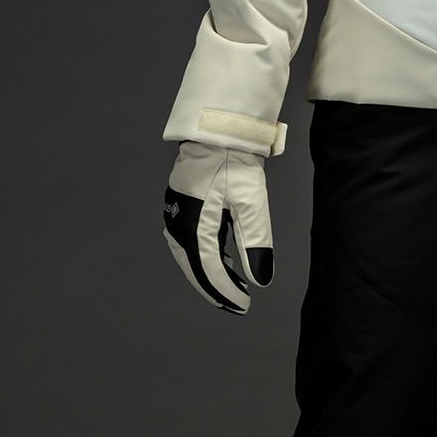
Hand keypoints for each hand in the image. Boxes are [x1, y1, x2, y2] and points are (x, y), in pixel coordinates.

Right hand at [162, 141, 274, 314]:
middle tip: (238, 304)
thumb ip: (255, 242)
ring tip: (234, 286)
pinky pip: (191, 243)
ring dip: (211, 274)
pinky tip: (225, 262)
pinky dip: (206, 257)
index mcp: (194, 224)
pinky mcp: (180, 208)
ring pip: (191, 257)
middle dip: (216, 289)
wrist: (217, 131)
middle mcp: (178, 223)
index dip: (225, 292)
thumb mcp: (251, 202)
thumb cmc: (234, 162)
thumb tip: (260, 280)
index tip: (244, 305)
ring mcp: (176, 215)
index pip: (209, 270)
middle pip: (195, 268)